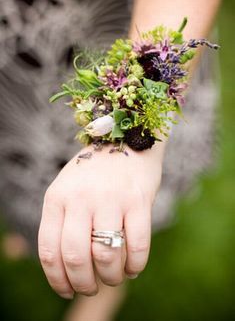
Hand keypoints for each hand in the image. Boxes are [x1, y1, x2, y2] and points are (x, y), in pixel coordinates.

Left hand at [38, 141, 164, 298]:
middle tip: (91, 288)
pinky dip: (135, 265)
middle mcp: (81, 198)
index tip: (66, 290)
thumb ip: (61, 220)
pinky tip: (132, 268)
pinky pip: (138, 245)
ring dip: (111, 278)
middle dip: (84, 284)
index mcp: (57, 197)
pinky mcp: (138, 199)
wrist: (125, 140)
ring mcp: (110, 198)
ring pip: (106, 255)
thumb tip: (64, 267)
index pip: (49, 250)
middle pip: (76, 258)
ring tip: (113, 278)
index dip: (57, 280)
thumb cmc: (94, 173)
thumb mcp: (66, 188)